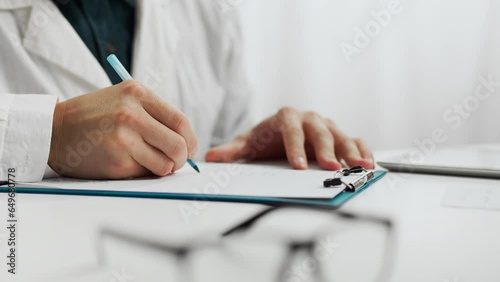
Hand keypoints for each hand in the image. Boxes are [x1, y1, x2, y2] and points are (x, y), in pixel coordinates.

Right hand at [48, 81, 197, 178]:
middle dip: (182, 158)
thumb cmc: (94, 115)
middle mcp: (131, 114)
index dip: (191, 139)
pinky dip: (143, 172)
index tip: (190, 148)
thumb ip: (154, 114)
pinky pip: (145, 173)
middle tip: (177, 162)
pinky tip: (127, 162)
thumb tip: (188, 144)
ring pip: (166, 164)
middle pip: (178, 144)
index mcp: (137, 93)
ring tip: (150, 162)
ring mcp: (123, 138)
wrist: (54, 130)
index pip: (180, 121)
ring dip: (164, 168)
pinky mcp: (116, 161)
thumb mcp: (123, 99)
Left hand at [205, 107, 373, 169]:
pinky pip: (353, 139)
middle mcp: (308, 118)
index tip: (297, 166)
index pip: (291, 129)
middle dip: (326, 151)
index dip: (295, 147)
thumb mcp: (246, 145)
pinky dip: (362, 150)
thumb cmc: (263, 139)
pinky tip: (369, 164)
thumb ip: (231, 151)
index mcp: (285, 117)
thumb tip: (211, 156)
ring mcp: (325, 126)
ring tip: (360, 167)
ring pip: (340, 134)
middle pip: (319, 131)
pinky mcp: (338, 135)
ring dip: (350, 151)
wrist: (277, 133)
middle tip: (330, 168)